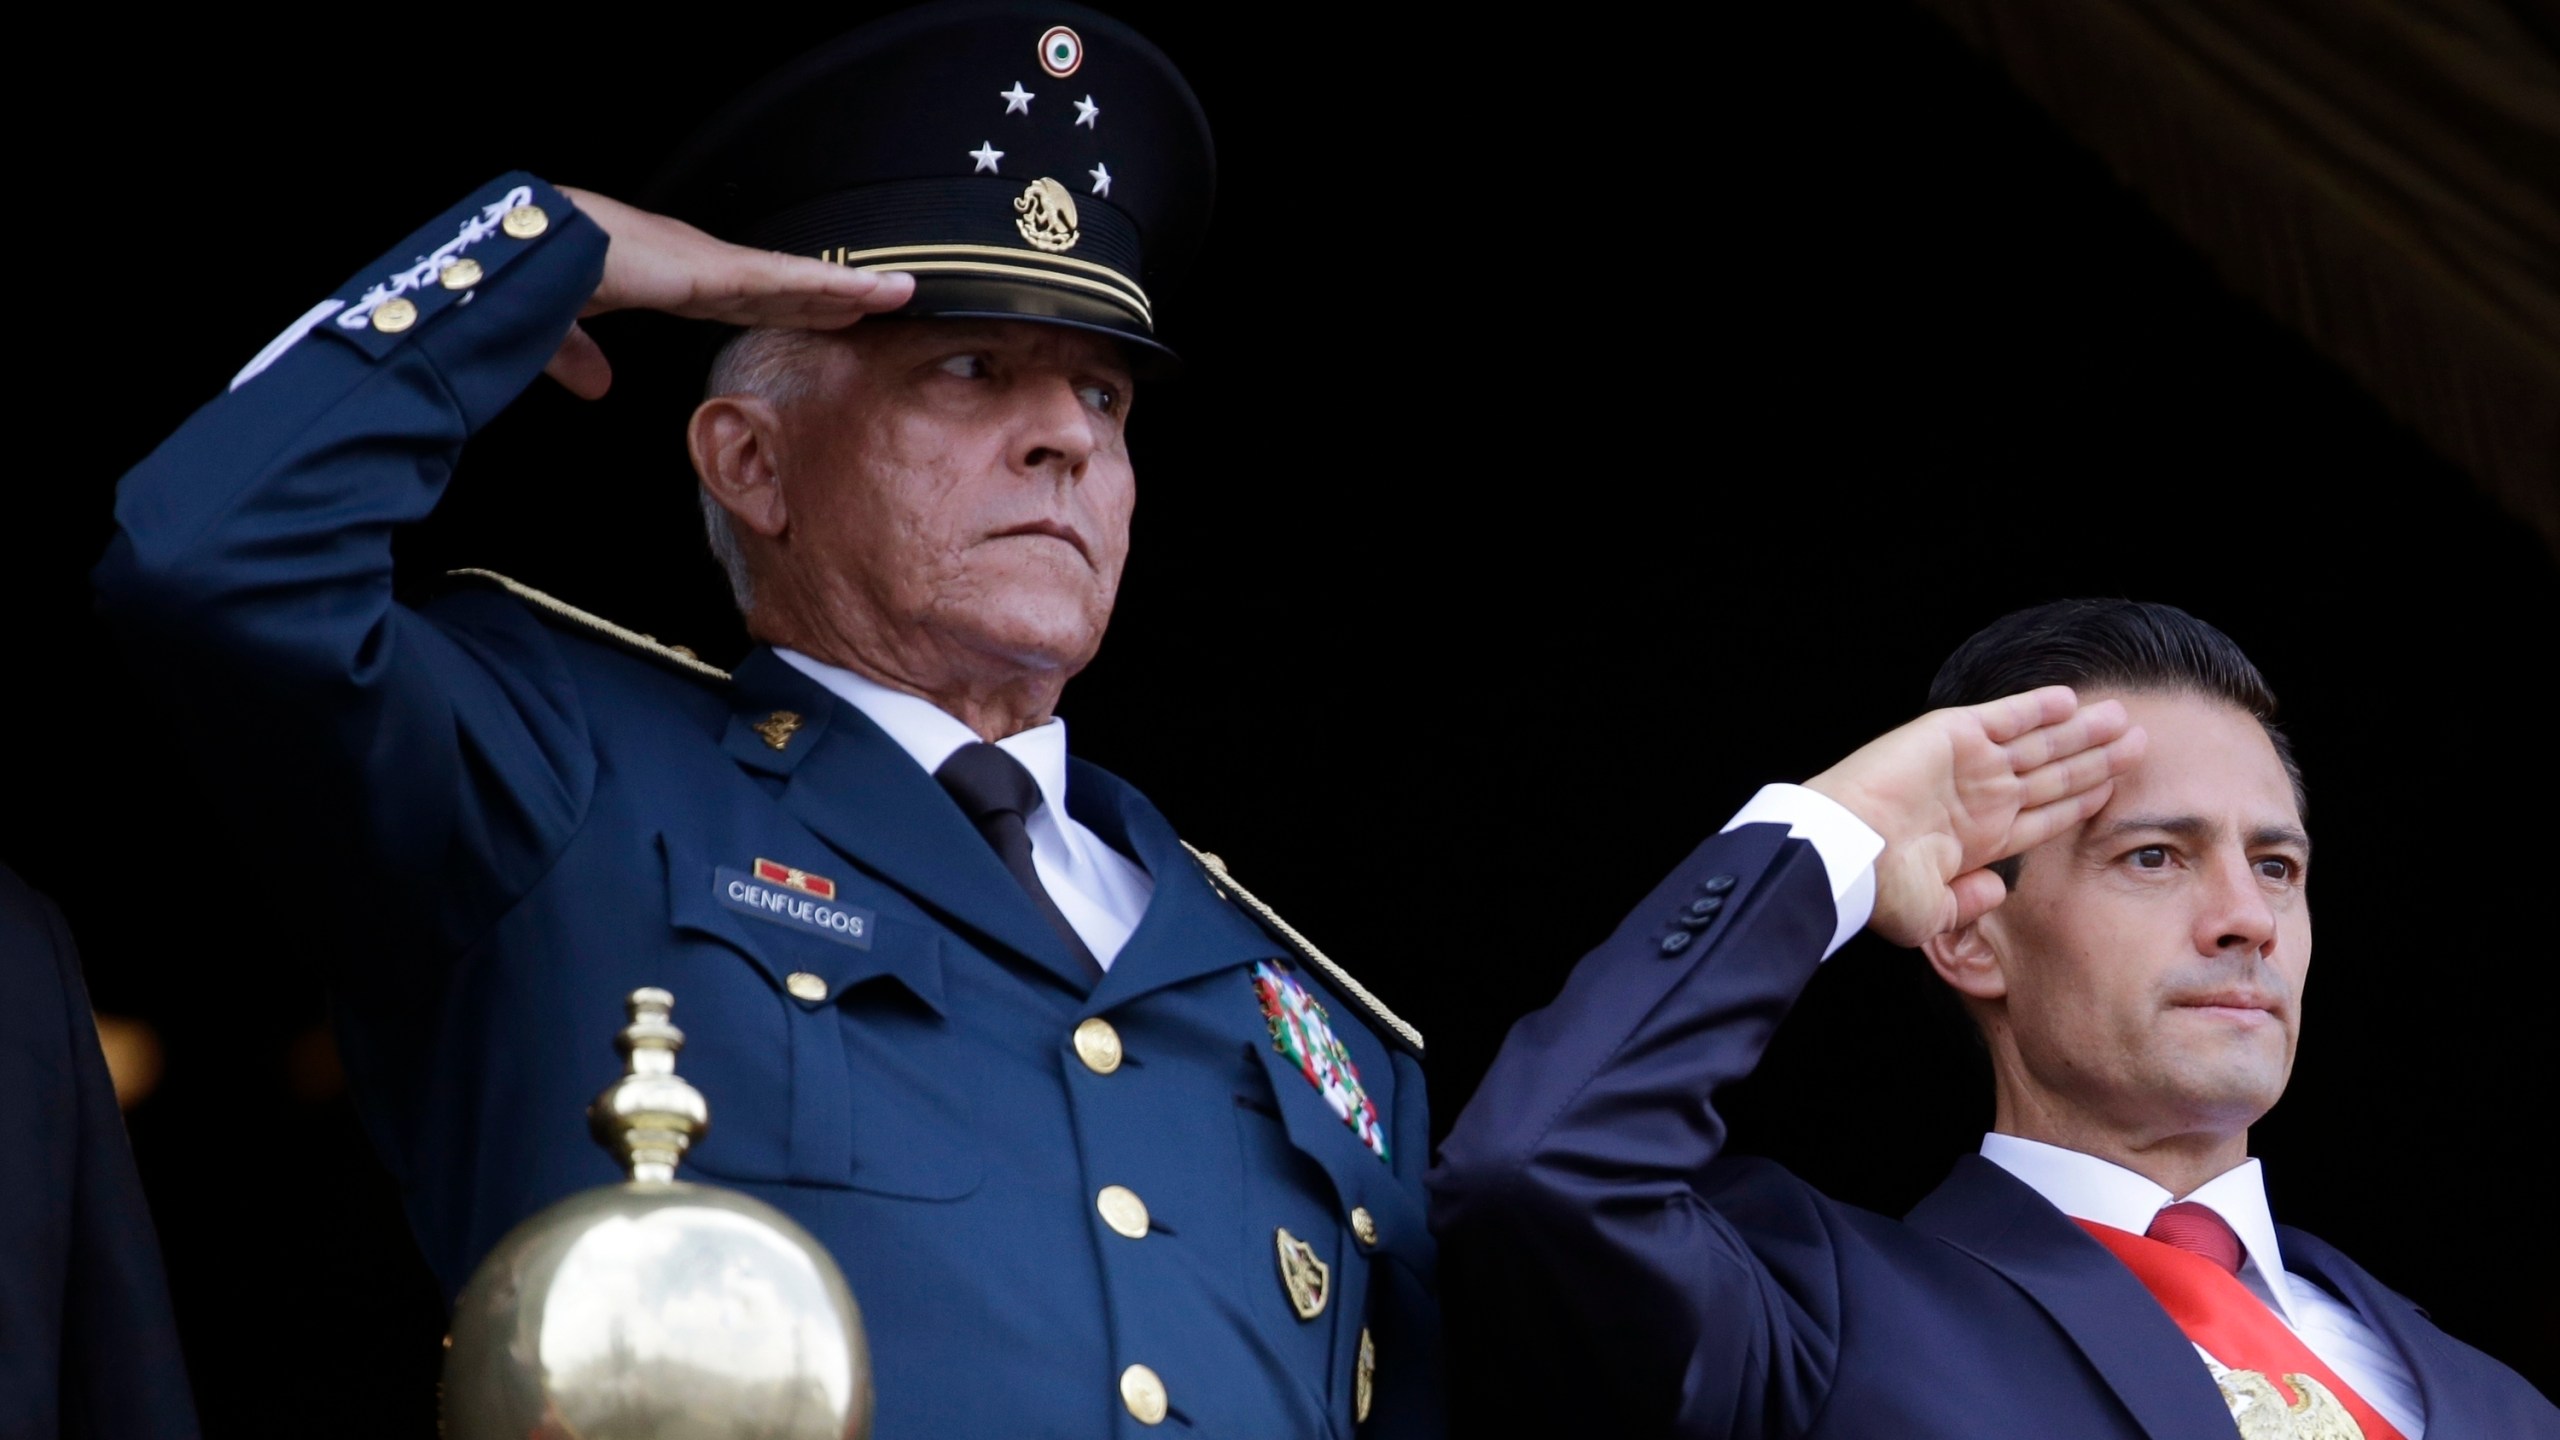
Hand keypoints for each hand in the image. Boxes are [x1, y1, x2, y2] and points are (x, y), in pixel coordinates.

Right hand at [540, 187, 916, 398]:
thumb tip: (595, 388)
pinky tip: (871, 291)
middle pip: (782, 289)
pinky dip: (834, 286)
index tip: (821, 315)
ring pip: (797, 281)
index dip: (785, 307)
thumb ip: (582, 358)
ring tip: (900, 293)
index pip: (741, 300)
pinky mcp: (716, 268)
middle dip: (830, 298)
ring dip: (850, 288)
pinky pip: (788, 280)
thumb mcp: (563, 332)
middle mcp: (697, 265)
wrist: (527, 249)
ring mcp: (710, 263)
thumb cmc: (537, 279)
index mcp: (666, 280)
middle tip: (882, 304)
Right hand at [1805, 687, 2143, 946]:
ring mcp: (1967, 763)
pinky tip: (2070, 700)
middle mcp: (1979, 797)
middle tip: (2138, 745)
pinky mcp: (1952, 734)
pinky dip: (2037, 707)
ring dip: (2082, 731)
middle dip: (2096, 760)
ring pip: (2041, 743)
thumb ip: (1967, 904)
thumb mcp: (1931, 913)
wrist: (1845, 849)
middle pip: (2054, 775)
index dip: (2082, 800)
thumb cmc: (1878, 887)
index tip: (2116, 790)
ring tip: (2123, 718)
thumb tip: (1994, 893)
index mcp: (1978, 838)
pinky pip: (2005, 716)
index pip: (2045, 814)